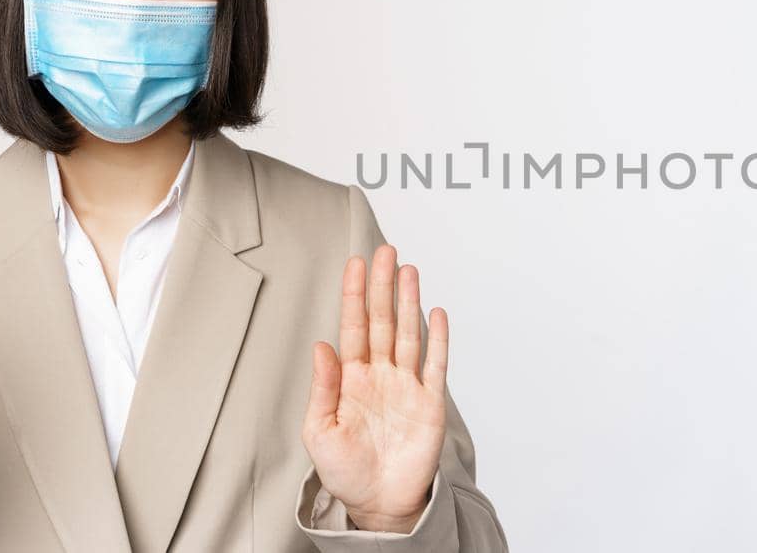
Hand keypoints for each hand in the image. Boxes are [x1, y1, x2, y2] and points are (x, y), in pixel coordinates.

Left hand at [303, 244, 448, 532]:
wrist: (379, 504)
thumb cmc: (346, 471)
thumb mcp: (319, 431)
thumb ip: (322, 387)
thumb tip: (321, 346)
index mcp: (351, 379)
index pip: (352, 327)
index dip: (353, 295)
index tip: (355, 264)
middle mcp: (380, 375)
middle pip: (383, 321)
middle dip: (382, 286)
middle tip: (384, 252)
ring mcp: (406, 386)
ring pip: (408, 334)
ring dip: (409, 302)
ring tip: (408, 270)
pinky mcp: (430, 403)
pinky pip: (435, 364)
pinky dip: (437, 338)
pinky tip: (436, 312)